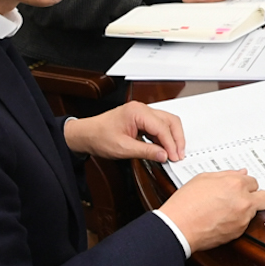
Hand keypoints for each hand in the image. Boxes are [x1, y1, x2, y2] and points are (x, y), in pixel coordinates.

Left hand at [65, 101, 183, 162]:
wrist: (85, 134)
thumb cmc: (98, 137)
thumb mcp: (123, 148)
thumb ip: (146, 151)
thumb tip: (164, 155)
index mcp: (137, 112)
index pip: (162, 127)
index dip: (171, 144)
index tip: (174, 157)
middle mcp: (142, 109)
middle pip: (170, 121)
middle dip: (177, 139)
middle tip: (178, 155)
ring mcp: (142, 112)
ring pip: (167, 122)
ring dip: (173, 137)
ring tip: (174, 152)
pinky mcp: (141, 118)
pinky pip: (160, 125)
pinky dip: (165, 136)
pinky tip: (165, 147)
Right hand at [158, 170, 264, 250]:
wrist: (178, 227)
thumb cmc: (186, 202)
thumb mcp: (202, 179)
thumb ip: (225, 175)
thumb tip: (241, 173)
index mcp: (235, 184)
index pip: (254, 182)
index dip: (245, 185)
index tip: (239, 188)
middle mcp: (243, 201)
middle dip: (258, 197)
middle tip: (246, 198)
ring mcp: (243, 218)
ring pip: (254, 212)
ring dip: (245, 210)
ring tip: (226, 210)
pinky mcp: (238, 232)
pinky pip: (244, 224)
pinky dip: (236, 222)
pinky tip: (221, 219)